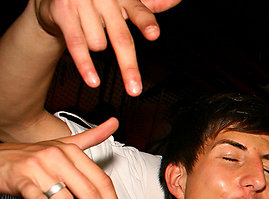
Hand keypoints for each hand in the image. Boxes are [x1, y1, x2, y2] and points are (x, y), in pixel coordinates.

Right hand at [0, 117, 125, 198]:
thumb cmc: (33, 155)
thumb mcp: (63, 144)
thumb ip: (91, 137)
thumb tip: (114, 123)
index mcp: (71, 151)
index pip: (101, 180)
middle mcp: (57, 157)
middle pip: (89, 192)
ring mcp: (38, 167)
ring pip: (65, 198)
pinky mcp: (20, 178)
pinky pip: (36, 194)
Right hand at [34, 0, 182, 95]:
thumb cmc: (98, 2)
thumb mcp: (124, 2)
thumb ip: (149, 6)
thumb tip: (175, 0)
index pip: (139, 11)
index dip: (146, 23)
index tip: (154, 34)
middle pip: (121, 38)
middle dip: (128, 67)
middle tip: (135, 90)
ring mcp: (82, 3)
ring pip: (98, 44)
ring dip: (96, 47)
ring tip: (89, 32)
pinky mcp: (63, 12)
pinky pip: (77, 45)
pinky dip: (85, 65)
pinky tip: (93, 81)